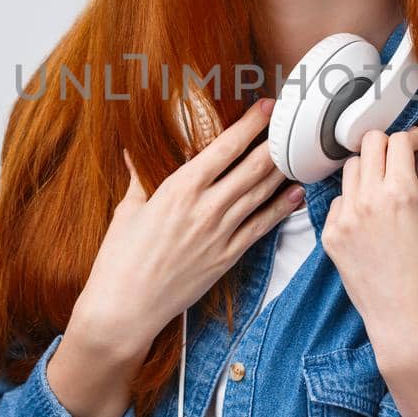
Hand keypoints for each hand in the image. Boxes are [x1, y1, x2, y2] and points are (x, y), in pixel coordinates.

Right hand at [71, 97, 305, 354]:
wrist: (126, 308)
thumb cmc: (120, 259)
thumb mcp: (128, 211)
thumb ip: (139, 179)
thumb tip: (133, 153)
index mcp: (179, 189)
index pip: (224, 148)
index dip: (250, 125)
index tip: (266, 108)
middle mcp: (206, 208)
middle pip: (252, 168)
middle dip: (274, 142)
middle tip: (290, 124)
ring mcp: (220, 234)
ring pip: (261, 194)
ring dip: (282, 171)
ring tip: (297, 152)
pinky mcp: (227, 257)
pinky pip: (261, 228)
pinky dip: (281, 209)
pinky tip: (295, 194)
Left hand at [321, 126, 417, 352]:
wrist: (405, 320)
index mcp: (401, 194)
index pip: (397, 141)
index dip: (411, 138)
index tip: (416, 143)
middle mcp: (368, 200)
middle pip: (368, 145)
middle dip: (386, 145)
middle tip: (399, 158)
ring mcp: (344, 218)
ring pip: (349, 170)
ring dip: (367, 170)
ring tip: (383, 188)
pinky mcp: (330, 235)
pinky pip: (338, 201)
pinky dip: (353, 200)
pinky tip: (369, 216)